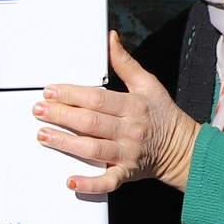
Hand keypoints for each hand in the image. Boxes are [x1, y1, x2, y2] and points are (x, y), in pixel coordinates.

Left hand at [36, 33, 197, 197]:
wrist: (184, 149)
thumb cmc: (162, 114)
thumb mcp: (148, 84)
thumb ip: (125, 63)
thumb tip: (110, 39)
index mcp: (133, 106)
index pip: (97, 99)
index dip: (72, 94)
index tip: (50, 91)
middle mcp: (129, 130)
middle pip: (90, 122)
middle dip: (62, 115)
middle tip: (39, 110)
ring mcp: (127, 154)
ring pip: (92, 149)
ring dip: (65, 143)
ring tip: (43, 135)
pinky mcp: (126, 173)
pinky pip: (107, 181)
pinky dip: (90, 184)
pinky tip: (71, 181)